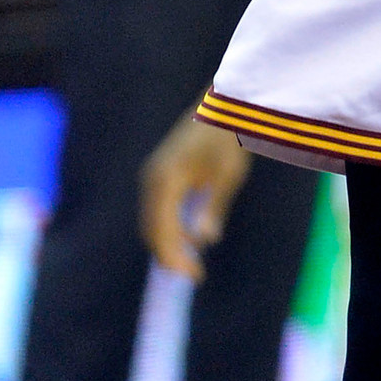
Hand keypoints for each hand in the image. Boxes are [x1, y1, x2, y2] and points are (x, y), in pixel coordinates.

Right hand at [141, 112, 251, 280]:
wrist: (224, 105)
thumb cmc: (228, 137)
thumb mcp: (228, 175)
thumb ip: (213, 208)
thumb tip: (204, 241)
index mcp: (165, 181)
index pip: (161, 231)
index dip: (174, 257)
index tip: (194, 275)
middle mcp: (152, 180)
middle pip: (152, 229)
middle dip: (170, 254)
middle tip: (195, 273)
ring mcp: (154, 175)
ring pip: (154, 221)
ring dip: (170, 242)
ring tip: (193, 260)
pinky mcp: (162, 173)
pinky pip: (161, 208)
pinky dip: (172, 225)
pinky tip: (191, 236)